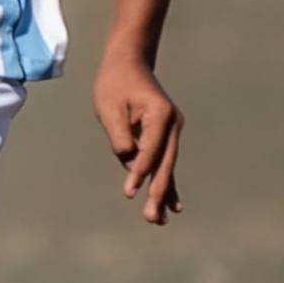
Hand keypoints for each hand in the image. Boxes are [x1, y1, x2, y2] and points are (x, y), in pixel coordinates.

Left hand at [93, 53, 183, 224]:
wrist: (128, 63)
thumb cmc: (115, 83)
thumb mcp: (110, 107)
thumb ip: (120, 136)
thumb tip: (130, 161)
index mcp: (160, 115)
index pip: (149, 151)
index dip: (139, 173)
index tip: (129, 192)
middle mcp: (172, 124)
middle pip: (165, 164)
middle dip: (157, 192)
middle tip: (151, 217)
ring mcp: (172, 131)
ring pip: (167, 168)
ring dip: (162, 194)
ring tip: (158, 220)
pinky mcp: (165, 137)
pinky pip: (165, 163)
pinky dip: (166, 184)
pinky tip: (173, 206)